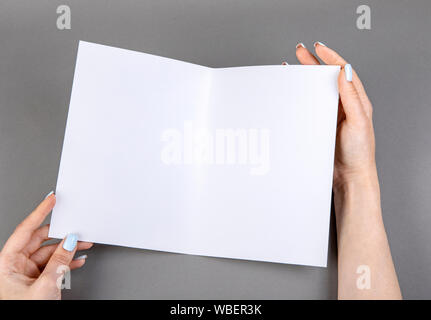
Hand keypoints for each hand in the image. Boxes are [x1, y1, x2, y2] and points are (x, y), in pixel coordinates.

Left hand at [0, 192, 92, 299]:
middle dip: (60, 234)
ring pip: (49, 254)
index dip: (40, 212)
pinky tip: (78, 260)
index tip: (52, 199)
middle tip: (76, 226)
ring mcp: (25, 274)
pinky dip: (66, 262)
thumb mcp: (44, 287)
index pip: (26, 230)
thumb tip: (70, 242)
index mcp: (6, 263)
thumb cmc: (20, 310)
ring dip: (67, 250)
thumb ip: (59, 262)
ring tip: (84, 245)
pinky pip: (52, 266)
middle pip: (40, 241)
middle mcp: (14, 266)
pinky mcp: (36, 282)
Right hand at [294, 42, 376, 188]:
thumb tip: (344, 72)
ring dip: (307, 77)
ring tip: (294, 66)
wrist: (349, 175)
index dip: (331, 57)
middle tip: (300, 52)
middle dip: (314, 62)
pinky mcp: (322, 124)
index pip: (344, 71)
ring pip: (318, 89)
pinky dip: (302, 95)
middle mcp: (345, 105)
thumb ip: (351, 97)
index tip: (318, 48)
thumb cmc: (359, 152)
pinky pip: (311, 104)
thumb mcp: (358, 121)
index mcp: (357, 101)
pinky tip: (294, 92)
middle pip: (328, 77)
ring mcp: (332, 114)